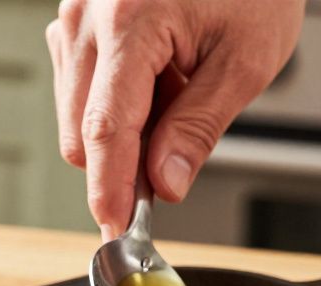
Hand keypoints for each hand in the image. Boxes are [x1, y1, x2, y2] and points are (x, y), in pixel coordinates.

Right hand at [46, 0, 303, 239]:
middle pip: (81, 133)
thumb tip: (165, 184)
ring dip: (122, 129)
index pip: (107, 129)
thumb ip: (198, 127)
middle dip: (125, 160)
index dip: (111, 189)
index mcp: (130, 21)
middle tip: (179, 148)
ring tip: (176, 90)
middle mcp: (87, 16)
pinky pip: (77, 87)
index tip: (118, 229)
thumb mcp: (246, 59)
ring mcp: (74, 16)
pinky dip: (114, 102)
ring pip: (75, 116)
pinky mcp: (73, 20)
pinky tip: (156, 78)